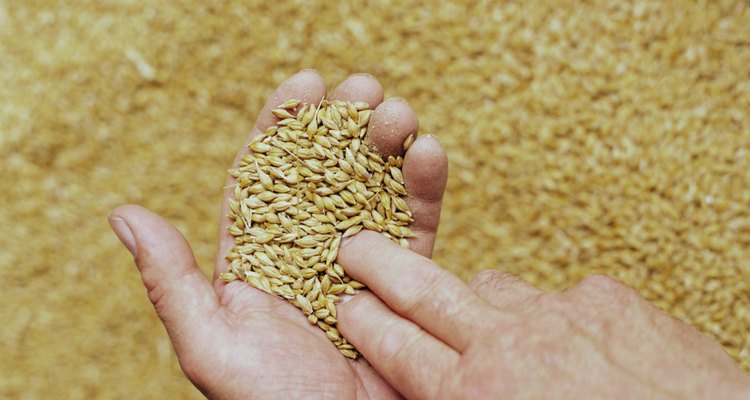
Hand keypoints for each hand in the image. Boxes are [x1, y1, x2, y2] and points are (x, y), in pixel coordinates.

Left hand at [108, 70, 448, 398]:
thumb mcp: (211, 344)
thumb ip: (174, 279)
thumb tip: (124, 216)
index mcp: (261, 262)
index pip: (267, 179)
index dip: (283, 129)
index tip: (303, 84)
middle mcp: (312, 257)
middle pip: (327, 175)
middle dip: (344, 125)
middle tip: (363, 88)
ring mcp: (363, 269)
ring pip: (377, 191)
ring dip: (389, 145)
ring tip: (397, 111)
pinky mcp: (409, 286)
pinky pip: (420, 229)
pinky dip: (426, 188)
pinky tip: (429, 152)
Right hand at [335, 232, 749, 399]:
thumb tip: (445, 389)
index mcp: (475, 396)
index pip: (398, 348)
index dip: (365, 323)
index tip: (344, 302)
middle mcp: (509, 345)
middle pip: (423, 291)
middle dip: (380, 265)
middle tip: (352, 245)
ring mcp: (561, 313)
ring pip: (493, 286)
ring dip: (475, 296)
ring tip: (467, 304)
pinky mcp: (610, 299)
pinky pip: (564, 294)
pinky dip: (555, 313)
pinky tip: (572, 338)